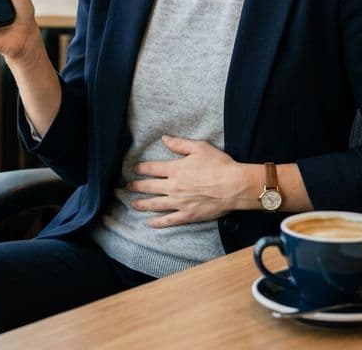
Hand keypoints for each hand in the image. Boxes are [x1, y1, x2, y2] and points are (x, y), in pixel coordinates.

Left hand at [127, 136, 246, 227]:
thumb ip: (180, 144)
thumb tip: (164, 139)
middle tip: (127, 187)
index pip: (152, 169)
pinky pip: (169, 220)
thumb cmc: (219, 165)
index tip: (135, 169)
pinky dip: (157, 222)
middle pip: (149, 187)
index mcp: (176, 169)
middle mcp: (174, 187)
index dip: (142, 168)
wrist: (234, 186)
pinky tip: (149, 223)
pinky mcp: (187, 215)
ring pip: (155, 204)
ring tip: (132, 203)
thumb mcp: (200, 148)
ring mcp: (179, 202)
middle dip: (136, 186)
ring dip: (142, 204)